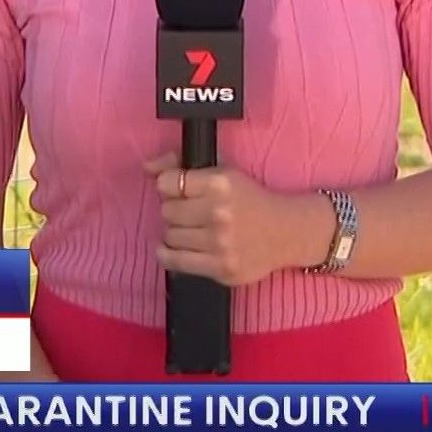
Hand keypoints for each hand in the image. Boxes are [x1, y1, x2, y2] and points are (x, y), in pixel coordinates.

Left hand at [145, 153, 323, 285]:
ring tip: (193, 231)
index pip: (167, 183)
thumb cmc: (250, 199)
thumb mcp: (222, 173)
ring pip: (169, 235)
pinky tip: (179, 248)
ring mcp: (219, 243)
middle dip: (174, 211)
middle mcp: (218, 213)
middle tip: (190, 213)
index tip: (181, 191)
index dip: (170, 187)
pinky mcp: (220, 267)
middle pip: (166, 211)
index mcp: (220, 183)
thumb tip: (146, 167)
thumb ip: (181, 165)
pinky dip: (169, 254)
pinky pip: (174, 261)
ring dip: (176, 233)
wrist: (284, 232)